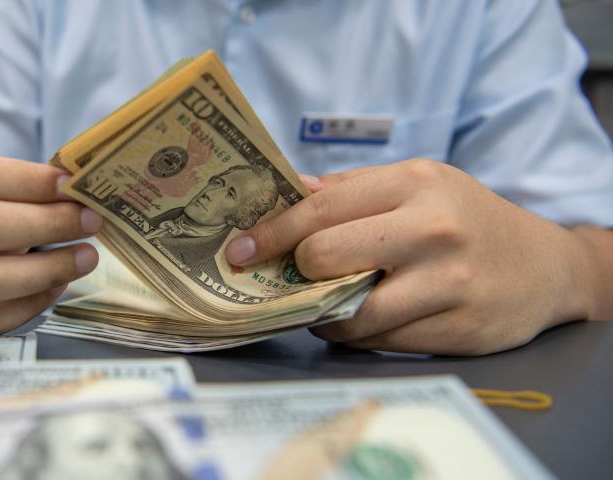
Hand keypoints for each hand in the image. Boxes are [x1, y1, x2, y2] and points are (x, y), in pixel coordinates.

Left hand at [224, 159, 594, 354]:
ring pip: (350, 313)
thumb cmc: (465, 218)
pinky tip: (360, 320)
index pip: (320, 208)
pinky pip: (379, 343)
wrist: (544, 266)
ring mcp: (448, 283)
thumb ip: (351, 188)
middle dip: (297, 271)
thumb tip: (285, 192)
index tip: (237, 250)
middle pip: (325, 257)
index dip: (270, 232)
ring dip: (324, 313)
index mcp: (414, 183)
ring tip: (326, 302)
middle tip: (291, 276)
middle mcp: (433, 230)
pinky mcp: (458, 329)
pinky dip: (357, 336)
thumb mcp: (418, 183)